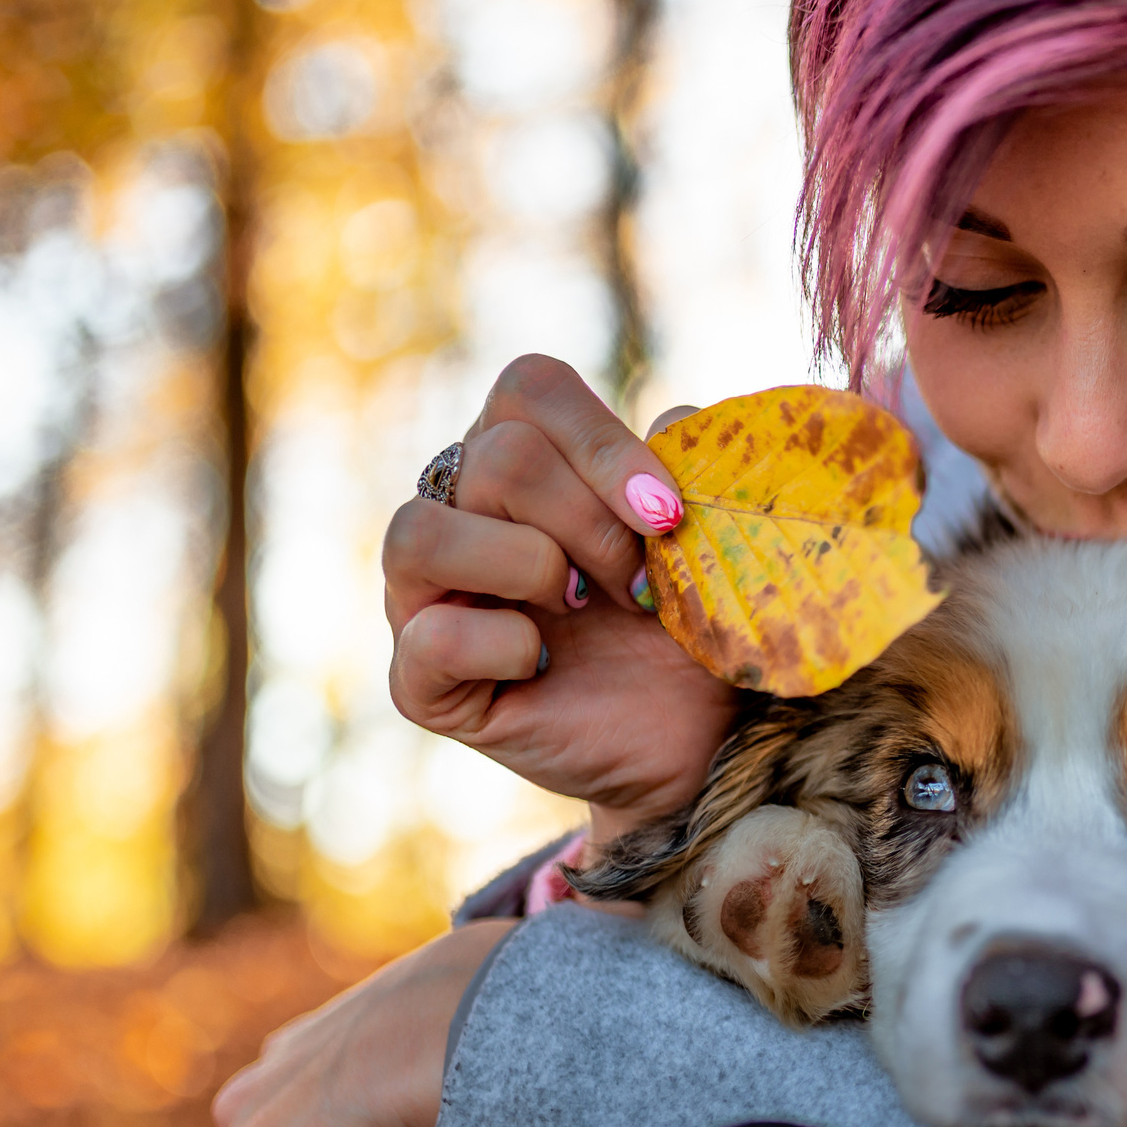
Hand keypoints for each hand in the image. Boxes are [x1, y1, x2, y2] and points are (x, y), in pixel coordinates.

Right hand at [384, 355, 739, 836]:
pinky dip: (505, 647)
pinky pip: (430, 638)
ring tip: (584, 609)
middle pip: (498, 458)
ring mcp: (422, 594)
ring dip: (532, 567)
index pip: (529, 386)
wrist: (695, 739)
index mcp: (523, 455)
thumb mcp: (708, 538)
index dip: (603, 442)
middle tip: (641, 585)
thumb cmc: (691, 625)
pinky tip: (545, 664)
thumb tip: (674, 421)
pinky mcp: (419, 681)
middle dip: (594, 525)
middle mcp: (456, 510)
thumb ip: (691, 464)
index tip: (668, 514)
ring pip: (420, 530)